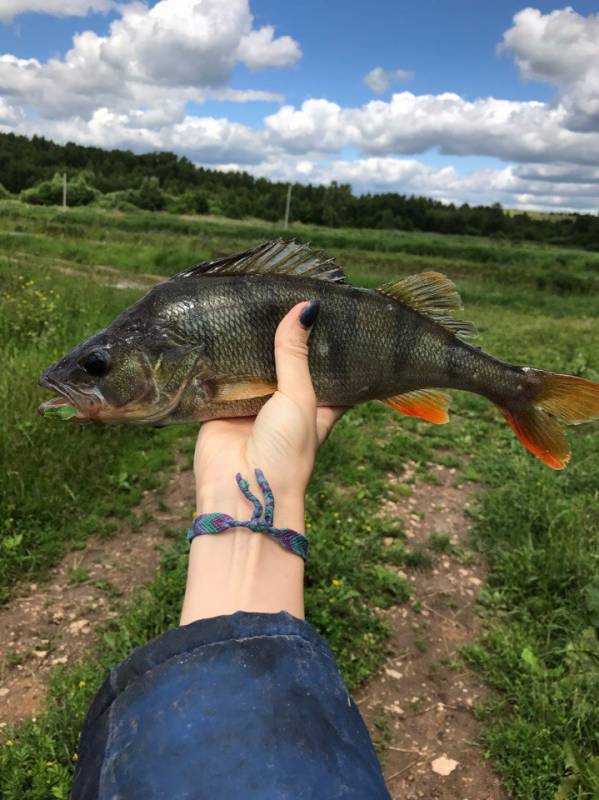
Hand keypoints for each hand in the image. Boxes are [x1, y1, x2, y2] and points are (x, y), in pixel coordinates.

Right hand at [181, 301, 346, 622]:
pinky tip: (217, 326)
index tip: (327, 309)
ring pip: (249, 366)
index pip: (325, 369)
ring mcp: (249, 405)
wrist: (242, 492)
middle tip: (280, 292)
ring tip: (248, 298)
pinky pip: (218, 376)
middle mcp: (282, 404)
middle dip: (281, 337)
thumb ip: (295, 354)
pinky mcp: (218, 407)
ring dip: (247, 344)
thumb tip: (305, 307)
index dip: (325, 343)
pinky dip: (217, 357)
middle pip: (283, 363)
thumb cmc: (285, 452)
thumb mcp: (300, 398)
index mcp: (314, 405)